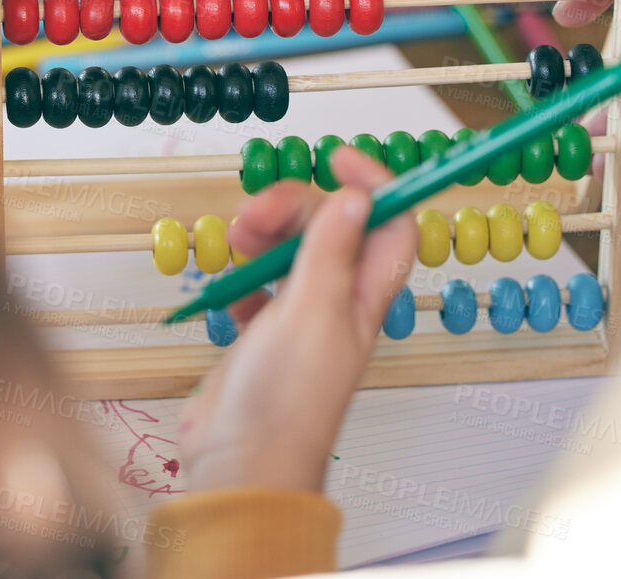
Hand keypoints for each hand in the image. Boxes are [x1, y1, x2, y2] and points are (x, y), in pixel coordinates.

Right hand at [178, 148, 415, 493]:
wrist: (242, 461)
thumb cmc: (287, 401)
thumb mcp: (312, 310)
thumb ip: (331, 250)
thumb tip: (357, 198)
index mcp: (366, 297)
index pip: (390, 226)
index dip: (374, 186)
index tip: (337, 158)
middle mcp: (339, 304)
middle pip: (330, 229)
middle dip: (295, 207)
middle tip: (256, 212)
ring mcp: (300, 319)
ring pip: (290, 252)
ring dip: (263, 236)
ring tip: (236, 243)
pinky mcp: (264, 335)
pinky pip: (257, 286)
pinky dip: (243, 276)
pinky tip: (230, 288)